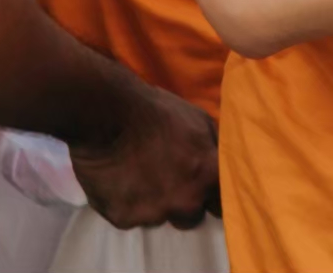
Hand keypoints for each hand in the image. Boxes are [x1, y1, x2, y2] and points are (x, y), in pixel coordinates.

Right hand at [70, 74, 219, 229]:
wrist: (108, 118)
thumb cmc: (158, 113)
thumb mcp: (200, 121)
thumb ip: (215, 150)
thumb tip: (224, 165)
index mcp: (208, 177)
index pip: (223, 203)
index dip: (214, 196)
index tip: (206, 190)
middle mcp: (185, 202)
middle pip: (191, 215)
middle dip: (184, 201)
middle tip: (169, 179)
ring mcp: (153, 214)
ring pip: (159, 217)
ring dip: (155, 203)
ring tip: (141, 175)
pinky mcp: (123, 219)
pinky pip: (131, 216)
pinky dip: (128, 203)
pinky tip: (122, 181)